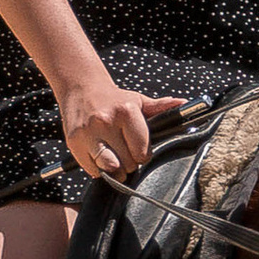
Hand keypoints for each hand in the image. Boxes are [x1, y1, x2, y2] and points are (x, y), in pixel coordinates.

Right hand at [59, 74, 187, 183]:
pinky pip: (92, 170)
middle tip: (125, 150)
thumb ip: (161, 107)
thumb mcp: (138, 101)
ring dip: (114, 168)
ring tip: (114, 156)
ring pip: (110, 169)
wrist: (81, 88)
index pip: (142, 152)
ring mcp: (88, 133)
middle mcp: (106, 122)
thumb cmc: (113, 99)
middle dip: (129, 162)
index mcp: (125, 112)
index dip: (143, 154)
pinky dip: (97, 168)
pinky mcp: (74, 143)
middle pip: (127, 163)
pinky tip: (99, 153)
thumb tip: (184, 104)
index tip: (139, 149)